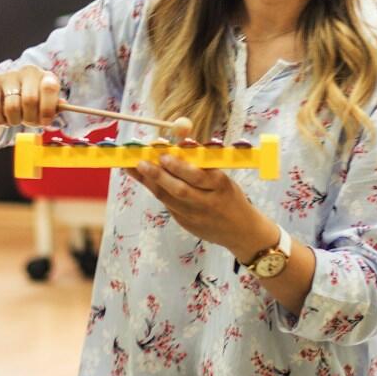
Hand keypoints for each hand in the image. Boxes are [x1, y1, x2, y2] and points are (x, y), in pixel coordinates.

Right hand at [0, 65, 61, 129]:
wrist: (1, 95)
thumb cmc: (28, 102)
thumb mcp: (43, 105)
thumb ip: (54, 107)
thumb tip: (63, 105)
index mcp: (46, 77)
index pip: (50, 87)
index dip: (48, 108)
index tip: (45, 121)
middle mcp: (28, 72)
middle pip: (30, 100)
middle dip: (30, 119)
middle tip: (28, 122)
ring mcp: (9, 75)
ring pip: (12, 107)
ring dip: (14, 121)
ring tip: (15, 118)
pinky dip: (0, 120)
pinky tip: (3, 116)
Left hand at [129, 155, 277, 258]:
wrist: (241, 231)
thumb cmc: (231, 198)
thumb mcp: (224, 179)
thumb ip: (204, 165)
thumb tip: (181, 144)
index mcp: (220, 186)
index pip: (198, 175)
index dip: (179, 166)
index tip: (164, 155)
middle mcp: (207, 202)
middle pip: (180, 189)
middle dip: (158, 175)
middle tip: (142, 162)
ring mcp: (195, 216)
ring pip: (169, 199)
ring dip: (150, 183)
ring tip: (135, 168)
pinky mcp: (186, 225)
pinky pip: (169, 206)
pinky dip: (157, 191)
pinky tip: (144, 180)